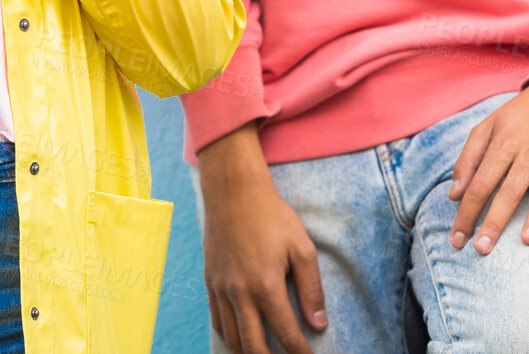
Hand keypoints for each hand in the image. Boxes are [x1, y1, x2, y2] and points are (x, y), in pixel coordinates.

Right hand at [198, 123, 326, 353]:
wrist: (233, 191)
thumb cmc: (271, 215)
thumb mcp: (302, 247)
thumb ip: (311, 289)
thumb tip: (319, 323)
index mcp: (266, 285)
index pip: (286, 333)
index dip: (300, 353)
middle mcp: (240, 292)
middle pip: (254, 346)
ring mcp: (221, 288)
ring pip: (232, 338)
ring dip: (248, 352)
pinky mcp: (210, 281)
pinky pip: (216, 321)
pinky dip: (229, 337)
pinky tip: (240, 339)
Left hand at [447, 73, 528, 254]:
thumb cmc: (521, 115)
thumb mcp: (489, 126)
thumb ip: (468, 159)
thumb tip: (454, 196)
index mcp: (504, 142)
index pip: (480, 182)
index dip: (466, 212)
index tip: (456, 238)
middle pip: (508, 190)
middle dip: (493, 221)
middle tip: (481, 249)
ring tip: (527, 240)